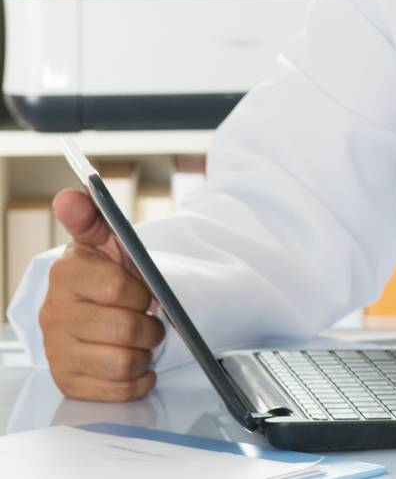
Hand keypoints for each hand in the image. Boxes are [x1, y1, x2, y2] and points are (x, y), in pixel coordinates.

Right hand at [37, 189, 164, 400]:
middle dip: (150, 326)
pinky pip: (119, 390)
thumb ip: (94, 218)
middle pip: (126, 331)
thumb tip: (69, 196)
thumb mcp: (109, 242)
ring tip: (140, 340)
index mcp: (66, 274)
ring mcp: (57, 351)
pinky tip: (135, 364)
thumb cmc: (110, 273)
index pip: (120, 290)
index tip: (144, 290)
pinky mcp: (67, 382)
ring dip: (145, 353)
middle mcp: (53, 314)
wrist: (102, 309)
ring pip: (124, 363)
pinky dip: (138, 379)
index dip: (143, 293)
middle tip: (148, 319)